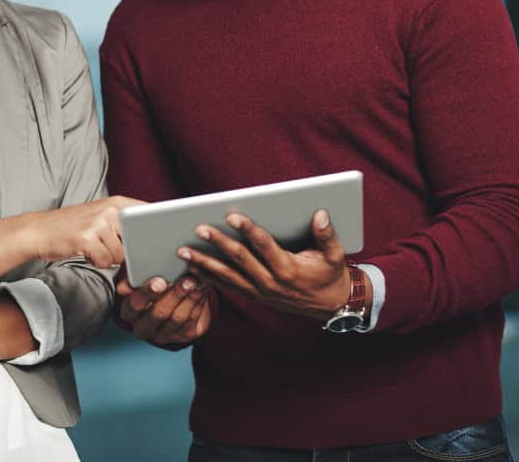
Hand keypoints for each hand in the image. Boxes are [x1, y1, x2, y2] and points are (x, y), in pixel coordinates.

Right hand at [21, 195, 143, 267]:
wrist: (38, 231)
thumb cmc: (71, 227)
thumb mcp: (99, 215)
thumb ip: (122, 222)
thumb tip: (148, 237)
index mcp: (116, 202)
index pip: (147, 215)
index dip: (149, 230)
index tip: (147, 238)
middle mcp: (110, 210)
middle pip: (135, 241)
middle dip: (125, 251)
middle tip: (108, 246)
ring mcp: (98, 224)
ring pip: (120, 255)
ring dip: (107, 257)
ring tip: (92, 247)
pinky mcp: (87, 239)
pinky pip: (105, 262)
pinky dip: (96, 263)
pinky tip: (85, 252)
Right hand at [117, 273, 212, 346]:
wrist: (172, 301)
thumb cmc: (153, 287)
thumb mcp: (140, 280)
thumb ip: (133, 280)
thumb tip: (125, 287)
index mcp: (129, 313)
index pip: (134, 306)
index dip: (146, 294)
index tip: (159, 281)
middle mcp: (144, 328)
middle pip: (158, 313)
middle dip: (173, 295)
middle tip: (185, 279)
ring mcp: (164, 335)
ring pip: (177, 317)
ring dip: (189, 298)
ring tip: (196, 281)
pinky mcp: (183, 336)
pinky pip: (192, 320)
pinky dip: (198, 302)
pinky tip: (202, 288)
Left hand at [179, 209, 350, 321]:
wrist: (330, 306)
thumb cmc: (331, 275)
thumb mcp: (336, 255)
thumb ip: (327, 234)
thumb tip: (320, 213)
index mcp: (289, 269)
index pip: (264, 246)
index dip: (248, 230)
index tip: (232, 216)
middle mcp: (271, 283)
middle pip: (240, 260)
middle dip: (218, 243)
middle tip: (199, 228)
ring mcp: (260, 292)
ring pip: (227, 276)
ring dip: (204, 263)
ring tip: (182, 251)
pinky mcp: (254, 296)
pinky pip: (227, 287)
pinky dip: (208, 278)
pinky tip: (191, 269)